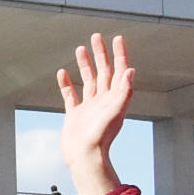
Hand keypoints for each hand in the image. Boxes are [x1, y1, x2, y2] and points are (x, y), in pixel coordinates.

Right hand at [55, 33, 133, 194]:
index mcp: (114, 98)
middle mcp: (103, 100)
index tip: (117, 38)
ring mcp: (89, 107)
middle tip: (96, 37)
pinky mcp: (75, 114)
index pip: (119, 70)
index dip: (119, 54)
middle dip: (100, 53)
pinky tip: (63, 73)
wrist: (85, 157)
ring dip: (85, 64)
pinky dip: (67, 83)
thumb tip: (130, 70)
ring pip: (88, 80)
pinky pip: (71, 95)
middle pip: (103, 71)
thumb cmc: (100, 138)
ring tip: (81, 49)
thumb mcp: (115, 111)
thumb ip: (124, 91)